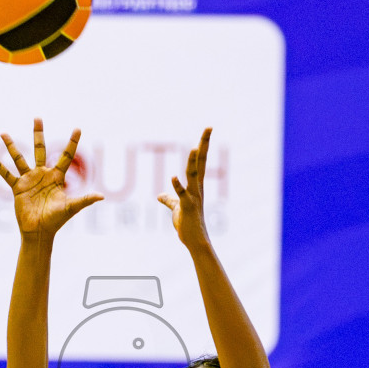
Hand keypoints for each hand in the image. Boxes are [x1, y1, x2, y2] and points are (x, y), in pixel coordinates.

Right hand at [0, 118, 102, 241]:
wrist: (39, 232)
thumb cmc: (56, 221)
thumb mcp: (71, 208)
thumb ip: (85, 200)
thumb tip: (101, 197)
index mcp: (56, 177)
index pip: (66, 156)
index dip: (72, 142)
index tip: (78, 128)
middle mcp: (42, 174)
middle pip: (40, 149)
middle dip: (38, 134)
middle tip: (37, 118)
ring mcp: (29, 180)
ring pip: (19, 159)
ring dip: (11, 146)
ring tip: (3, 133)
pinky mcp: (18, 188)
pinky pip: (7, 175)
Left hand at [157, 127, 212, 251]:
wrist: (194, 240)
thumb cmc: (187, 224)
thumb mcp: (176, 209)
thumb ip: (169, 199)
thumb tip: (160, 195)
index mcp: (196, 185)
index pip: (200, 161)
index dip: (203, 144)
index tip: (207, 129)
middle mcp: (197, 188)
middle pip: (201, 162)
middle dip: (204, 144)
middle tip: (209, 127)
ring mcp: (194, 197)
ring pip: (193, 175)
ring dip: (192, 162)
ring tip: (193, 148)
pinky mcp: (188, 207)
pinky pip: (182, 195)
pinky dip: (178, 186)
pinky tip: (173, 177)